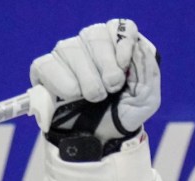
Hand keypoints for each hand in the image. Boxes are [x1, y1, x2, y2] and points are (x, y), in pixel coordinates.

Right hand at [30, 19, 159, 158]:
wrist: (99, 138)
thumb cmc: (122, 115)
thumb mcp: (146, 100)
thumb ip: (149, 73)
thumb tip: (141, 47)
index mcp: (117, 46)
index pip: (120, 27)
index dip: (123, 44)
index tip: (124, 66)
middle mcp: (90, 43)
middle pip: (95, 35)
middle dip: (108, 68)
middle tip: (111, 89)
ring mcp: (66, 53)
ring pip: (72, 50)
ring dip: (89, 82)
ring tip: (94, 98)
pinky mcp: (45, 67)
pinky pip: (49, 66)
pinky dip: (65, 85)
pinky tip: (73, 95)